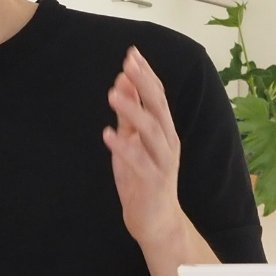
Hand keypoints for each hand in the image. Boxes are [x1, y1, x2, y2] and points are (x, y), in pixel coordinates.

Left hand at [103, 46, 183, 244]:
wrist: (156, 221)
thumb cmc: (143, 177)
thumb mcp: (133, 140)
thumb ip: (129, 113)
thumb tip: (123, 80)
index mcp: (164, 130)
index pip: (158, 96)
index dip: (146, 74)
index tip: (132, 54)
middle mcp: (168, 142)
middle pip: (159, 107)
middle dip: (144, 84)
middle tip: (128, 64)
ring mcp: (162, 162)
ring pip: (152, 131)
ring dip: (132, 111)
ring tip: (113, 94)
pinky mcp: (152, 182)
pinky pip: (139, 161)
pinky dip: (124, 147)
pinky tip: (107, 134)